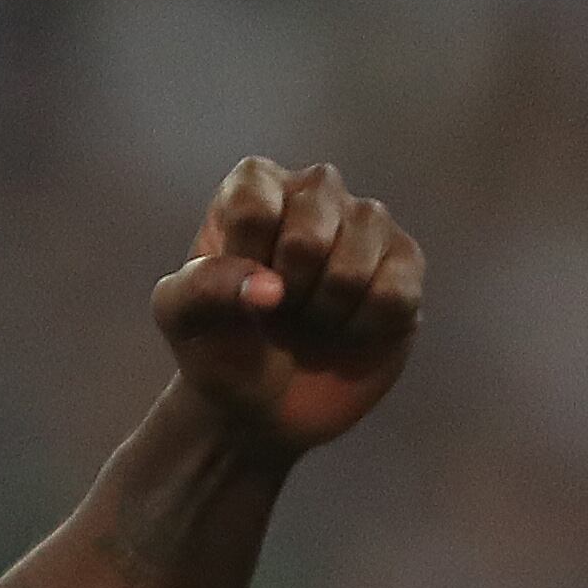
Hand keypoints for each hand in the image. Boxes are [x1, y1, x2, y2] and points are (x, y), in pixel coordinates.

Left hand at [153, 158, 422, 454]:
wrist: (259, 402)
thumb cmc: (217, 343)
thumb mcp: (181, 317)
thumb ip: (202, 287)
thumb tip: (270, 288)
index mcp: (255, 185)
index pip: (253, 208)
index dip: (242, 263)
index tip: (233, 287)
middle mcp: (316, 191)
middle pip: (308, 238)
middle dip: (286, 294)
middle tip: (278, 308)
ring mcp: (367, 223)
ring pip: (353, 268)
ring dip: (323, 314)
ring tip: (310, 318)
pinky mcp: (406, 263)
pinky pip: (394, 294)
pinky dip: (361, 328)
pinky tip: (347, 328)